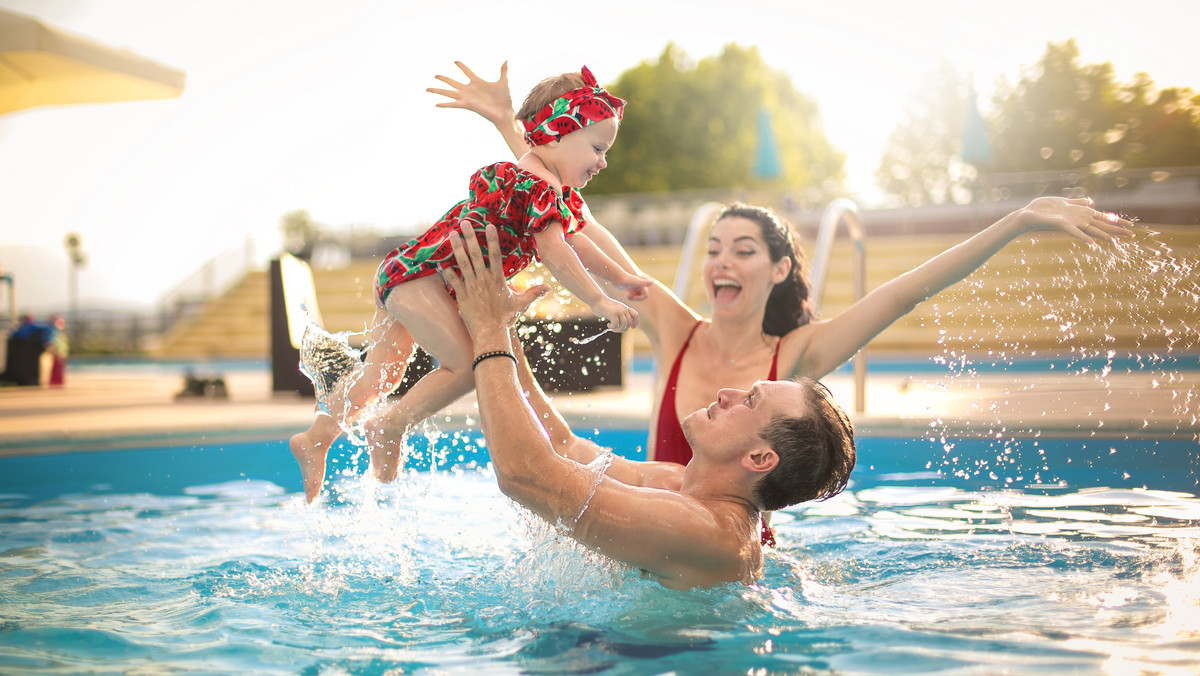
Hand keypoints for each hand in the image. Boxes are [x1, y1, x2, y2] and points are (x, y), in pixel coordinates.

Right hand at [427, 61, 514, 125]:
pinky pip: (454, 104)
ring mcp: (467, 97)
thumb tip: (507, 61)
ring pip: (449, 92)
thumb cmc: (504, 100)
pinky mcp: (467, 104)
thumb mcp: (503, 82)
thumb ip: (503, 71)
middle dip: (444, 78)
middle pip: (453, 82)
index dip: (461, 66)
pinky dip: (445, 104)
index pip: (467, 72)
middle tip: (435, 75)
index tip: (455, 61)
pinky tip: (436, 104)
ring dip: (438, 90)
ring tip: (427, 88)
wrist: (505, 112)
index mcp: (477, 83)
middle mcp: (470, 90)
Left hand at [443, 221, 548, 337]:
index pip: (496, 254)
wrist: (491, 333)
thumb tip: (549, 288)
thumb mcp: (521, 304)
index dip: (492, 239)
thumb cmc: (506, 319)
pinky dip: (446, 270)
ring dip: (457, 247)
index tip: (489, 226)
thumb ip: (534, 293)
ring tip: (451, 234)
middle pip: (476, 254)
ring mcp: (472, 286)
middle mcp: (484, 279)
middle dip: (470, 236)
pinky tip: (440, 260)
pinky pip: (452, 280)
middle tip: (465, 222)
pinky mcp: (462, 295)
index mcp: (498, 279)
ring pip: (463, 263)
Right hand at [591, 297, 638, 331]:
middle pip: (629, 323)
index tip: (632, 327)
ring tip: (612, 328)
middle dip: (623, 329)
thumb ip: (620, 315)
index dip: (635, 322)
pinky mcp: (613, 313)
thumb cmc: (603, 306)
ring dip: (618, 329)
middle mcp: (623, 309)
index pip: (635, 315)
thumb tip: (623, 326)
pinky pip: (616, 324)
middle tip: (615, 329)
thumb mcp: (614, 309)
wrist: (596, 299)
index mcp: (625, 308)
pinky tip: (608, 325)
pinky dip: (612, 327)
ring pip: (624, 325)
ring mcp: (619, 310)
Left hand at [615, 273, 651, 300]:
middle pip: (641, 296)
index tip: (634, 297)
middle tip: (630, 297)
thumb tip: (653, 281)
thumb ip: (645, 283)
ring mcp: (634, 287)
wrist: (616, 277)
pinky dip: (630, 296)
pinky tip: (627, 294)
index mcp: (642, 284)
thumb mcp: (636, 282)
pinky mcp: (629, 288)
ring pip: (636, 296)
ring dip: (633, 298)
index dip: (640, 298)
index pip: (645, 295)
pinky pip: (632, 295)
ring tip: (628, 295)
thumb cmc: (626, 280)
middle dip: (636, 298)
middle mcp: (639, 285)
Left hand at [1014, 196, 1133, 245]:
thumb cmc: (1044, 209)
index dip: (1116, 221)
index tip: (1130, 225)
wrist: (1027, 214)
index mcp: (1081, 214)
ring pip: (1091, 229)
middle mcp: (1079, 220)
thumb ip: (1078, 203)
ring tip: (1116, 241)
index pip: (1103, 218)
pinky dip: (1083, 237)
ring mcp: (1072, 223)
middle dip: (1116, 229)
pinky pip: (1074, 232)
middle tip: (1132, 235)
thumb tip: (1091, 202)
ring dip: (1104, 235)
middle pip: (1101, 225)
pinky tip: (1091, 244)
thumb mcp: (1065, 202)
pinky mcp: (1062, 224)